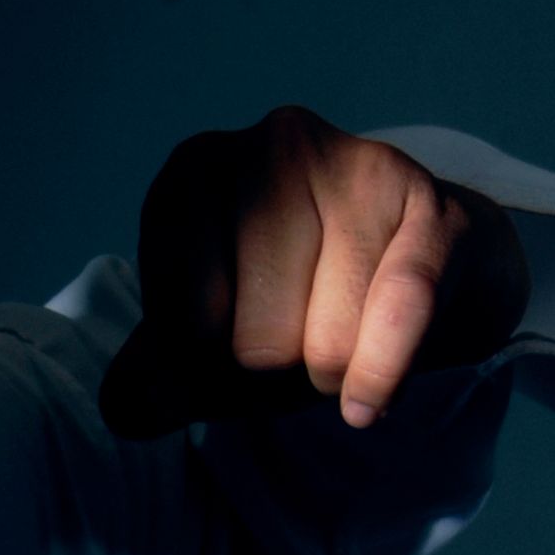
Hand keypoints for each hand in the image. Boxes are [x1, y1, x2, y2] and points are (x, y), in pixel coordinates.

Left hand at [102, 106, 528, 438]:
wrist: (394, 267)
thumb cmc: (279, 302)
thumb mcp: (199, 337)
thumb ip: (149, 380)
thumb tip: (125, 409)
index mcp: (191, 175)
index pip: (181, 331)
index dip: (202, 374)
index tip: (218, 353)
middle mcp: (271, 145)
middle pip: (253, 343)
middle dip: (268, 378)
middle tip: (284, 351)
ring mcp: (355, 164)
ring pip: (325, 345)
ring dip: (327, 376)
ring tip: (332, 340)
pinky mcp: (429, 204)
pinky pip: (399, 315)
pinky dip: (379, 378)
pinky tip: (366, 399)